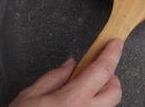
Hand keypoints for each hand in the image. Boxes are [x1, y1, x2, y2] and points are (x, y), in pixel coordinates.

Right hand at [9, 38, 123, 106]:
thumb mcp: (29, 96)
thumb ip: (53, 77)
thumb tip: (70, 65)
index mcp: (73, 100)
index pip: (103, 70)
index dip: (112, 53)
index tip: (115, 44)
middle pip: (115, 91)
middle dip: (108, 78)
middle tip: (92, 73)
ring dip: (100, 96)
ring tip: (78, 95)